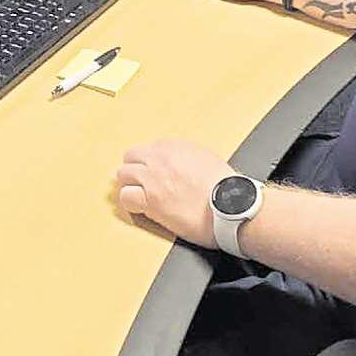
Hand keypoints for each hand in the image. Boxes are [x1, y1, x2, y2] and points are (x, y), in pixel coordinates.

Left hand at [113, 138, 236, 247]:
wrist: (232, 205)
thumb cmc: (227, 188)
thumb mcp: (208, 159)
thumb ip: (189, 157)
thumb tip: (182, 164)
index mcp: (176, 146)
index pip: (150, 148)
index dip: (151, 162)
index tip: (155, 172)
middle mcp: (161, 158)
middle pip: (131, 156)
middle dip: (135, 169)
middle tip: (142, 182)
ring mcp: (153, 178)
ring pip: (124, 175)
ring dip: (130, 185)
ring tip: (140, 196)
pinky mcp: (150, 200)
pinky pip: (126, 197)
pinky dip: (130, 203)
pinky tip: (140, 209)